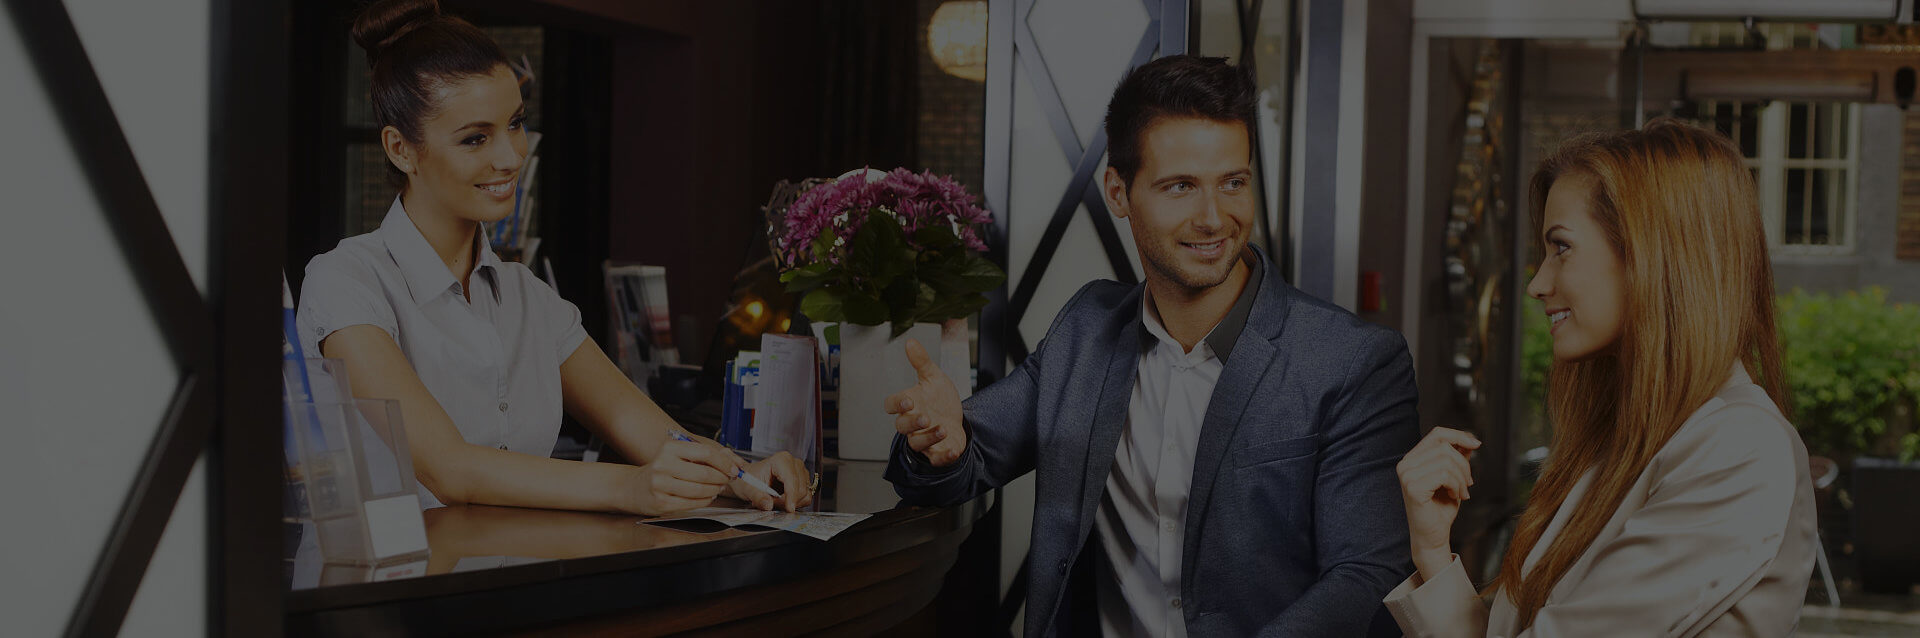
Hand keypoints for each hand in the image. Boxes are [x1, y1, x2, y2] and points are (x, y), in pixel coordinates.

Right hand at [626, 437, 743, 515]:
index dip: (724, 462)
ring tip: (717, 488)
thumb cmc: (661, 471)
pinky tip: (707, 497)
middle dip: (721, 478)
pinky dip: (704, 501)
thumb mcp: (677, 456)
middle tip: (727, 480)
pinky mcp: (662, 502)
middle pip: (704, 473)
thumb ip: (702, 456)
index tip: (733, 468)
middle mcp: (663, 464)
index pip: (705, 453)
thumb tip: (731, 460)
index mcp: (670, 448)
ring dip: (714, 490)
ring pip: (699, 490)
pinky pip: (691, 503)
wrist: (635, 488)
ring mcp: (661, 485)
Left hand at [731, 450, 815, 511]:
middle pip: (800, 489)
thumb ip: (758, 497)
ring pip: (804, 494)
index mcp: (781, 460)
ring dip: (791, 502)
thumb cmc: (749, 479)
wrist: (748, 479)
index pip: (792, 480)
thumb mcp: (748, 489)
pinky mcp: (803, 481)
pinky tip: (783, 500)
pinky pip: (806, 497)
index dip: (792, 496)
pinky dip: (796, 503)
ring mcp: (800, 472)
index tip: (789, 508)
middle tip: (771, 503)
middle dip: (787, 501)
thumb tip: (768, 505)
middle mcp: (794, 463)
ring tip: (775, 500)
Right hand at [883, 339, 966, 466]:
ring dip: (928, 437)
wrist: (957, 420)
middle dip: (912, 422)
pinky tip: (952, 450)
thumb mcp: (934, 378)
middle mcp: (913, 424)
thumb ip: (921, 362)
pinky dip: (943, 457)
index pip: (892, 405)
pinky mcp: (936, 453)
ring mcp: (924, 440)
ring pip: (916, 443)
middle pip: (902, 426)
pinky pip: (935, 459)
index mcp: (909, 405)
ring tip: (942, 428)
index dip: (897, 404)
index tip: (909, 400)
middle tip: (924, 416)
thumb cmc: (940, 401)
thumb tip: (911, 342)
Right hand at [1396, 426, 1480, 580]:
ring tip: (1461, 492)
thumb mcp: (1453, 478)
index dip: (1458, 435)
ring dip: (1461, 478)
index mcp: (1412, 459)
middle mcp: (1405, 464)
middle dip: (1464, 465)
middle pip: (1445, 447)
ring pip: (1447, 461)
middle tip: (1468, 483)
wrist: (1432, 536)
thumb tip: (1469, 440)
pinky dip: (1456, 486)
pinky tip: (1455, 496)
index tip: (1476, 444)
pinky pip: (1445, 475)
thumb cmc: (1440, 508)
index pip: (1436, 434)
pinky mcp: (1413, 487)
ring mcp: (1407, 475)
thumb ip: (1457, 458)